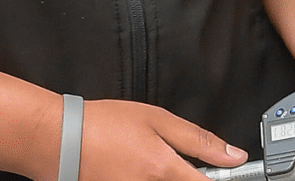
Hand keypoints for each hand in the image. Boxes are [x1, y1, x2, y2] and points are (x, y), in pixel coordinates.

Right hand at [75, 99, 247, 180]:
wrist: (60, 140)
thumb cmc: (103, 125)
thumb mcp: (158, 120)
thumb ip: (199, 141)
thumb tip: (234, 156)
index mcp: (164, 170)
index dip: (220, 179)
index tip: (228, 173)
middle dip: (189, 178)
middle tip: (174, 162)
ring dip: (168, 179)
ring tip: (149, 163)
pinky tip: (138, 172)